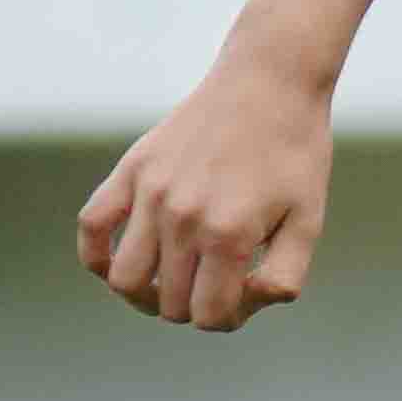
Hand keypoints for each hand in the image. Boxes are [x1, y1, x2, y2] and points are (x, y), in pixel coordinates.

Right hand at [80, 54, 333, 329]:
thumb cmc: (295, 154)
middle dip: (196, 307)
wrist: (268, 83)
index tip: (245, 296)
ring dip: (147, 294)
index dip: (228, 318)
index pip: (208, 315)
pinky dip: (98, 256)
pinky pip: (91, 227)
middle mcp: (183, 217)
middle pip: (169, 304)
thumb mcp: (309, 220)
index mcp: (229, 235)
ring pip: (125, 278)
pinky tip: (123, 261)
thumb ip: (285, 276)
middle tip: (220, 281)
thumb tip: (248, 303)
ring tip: (174, 280)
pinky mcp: (131, 170)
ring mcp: (151, 193)